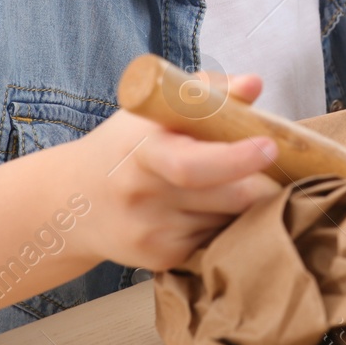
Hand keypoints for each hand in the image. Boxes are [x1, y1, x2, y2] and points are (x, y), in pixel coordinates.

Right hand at [64, 72, 281, 270]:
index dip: (237, 158)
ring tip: (226, 182)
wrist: (73, 202)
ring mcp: (151, 233)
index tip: (270, 146)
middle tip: (273, 164)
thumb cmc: (125, 146)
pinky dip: (224, 223)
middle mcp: (143, 196)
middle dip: (262, 181)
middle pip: (228, 197)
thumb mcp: (153, 112)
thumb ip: (207, 93)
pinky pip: (216, 239)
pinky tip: (205, 206)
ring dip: (243, 203)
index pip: (191, 165)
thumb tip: (254, 84)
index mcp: (142, 151)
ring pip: (229, 220)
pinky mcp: (161, 260)